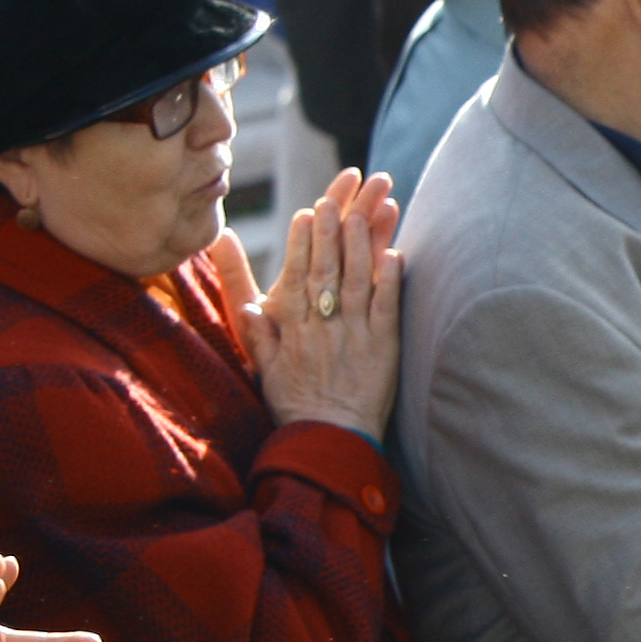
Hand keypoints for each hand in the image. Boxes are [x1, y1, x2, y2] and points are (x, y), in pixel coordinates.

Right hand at [237, 166, 403, 442]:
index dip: (302, 242)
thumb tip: (245, 304)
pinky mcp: (383, 350)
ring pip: (355, 282)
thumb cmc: (297, 408)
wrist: (327, 442)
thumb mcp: (265, 370)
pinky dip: (390, 281)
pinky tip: (395, 254)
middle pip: (325, 270)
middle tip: (333, 199)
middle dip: (329, 232)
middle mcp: (322, 326)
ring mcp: (353, 335)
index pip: (297, 275)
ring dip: (358, 246)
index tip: (306, 213)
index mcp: (294, 328)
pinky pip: (386, 309)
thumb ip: (257, 334)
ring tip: (362, 214)